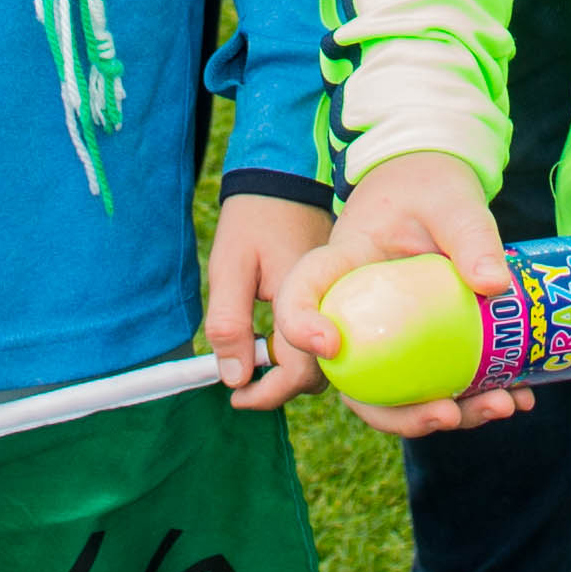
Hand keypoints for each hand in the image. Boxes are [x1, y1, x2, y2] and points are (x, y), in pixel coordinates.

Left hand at [201, 191, 334, 410]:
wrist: (282, 174)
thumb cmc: (252, 217)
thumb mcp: (229, 267)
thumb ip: (229, 323)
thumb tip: (233, 376)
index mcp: (308, 300)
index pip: (299, 371)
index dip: (266, 393)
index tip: (236, 396)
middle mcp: (334, 304)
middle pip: (318, 372)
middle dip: (281, 386)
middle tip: (241, 384)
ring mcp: (341, 299)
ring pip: (322, 358)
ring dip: (290, 368)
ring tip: (251, 361)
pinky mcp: (339, 294)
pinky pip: (324, 336)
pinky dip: (299, 348)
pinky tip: (271, 339)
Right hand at [276, 152, 524, 439]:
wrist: (438, 188)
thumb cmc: (432, 186)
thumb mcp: (453, 201)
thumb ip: (471, 236)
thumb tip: (495, 284)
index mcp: (340, 264)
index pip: (301, 294)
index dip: (300, 327)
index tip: (332, 345)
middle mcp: (354, 312)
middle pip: (351, 377)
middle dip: (395, 414)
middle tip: (446, 415)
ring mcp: (384, 337)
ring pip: (396, 394)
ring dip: (446, 415)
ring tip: (503, 405)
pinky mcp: (416, 349)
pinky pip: (433, 385)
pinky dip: (474, 399)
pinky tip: (518, 397)